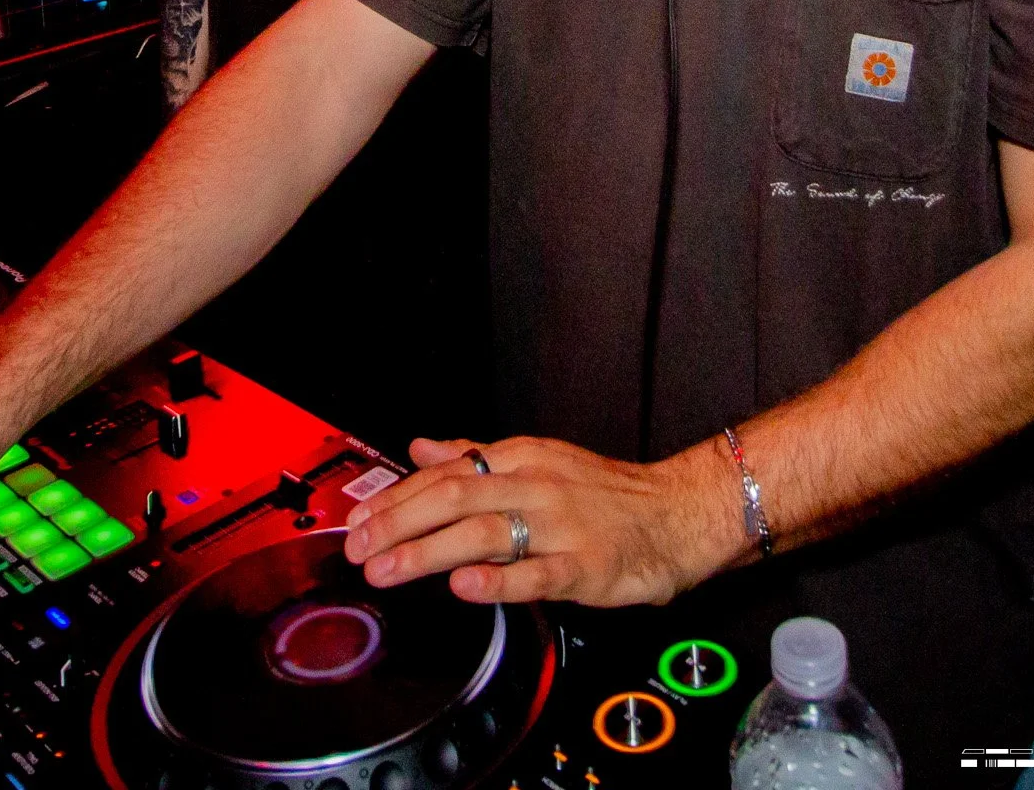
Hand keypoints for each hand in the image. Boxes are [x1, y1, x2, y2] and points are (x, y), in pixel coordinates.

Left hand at [341, 433, 728, 607]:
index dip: (397, 497)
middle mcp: (535, 484)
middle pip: (455, 497)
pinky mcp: (583, 565)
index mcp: (521, 458)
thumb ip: (476, 457)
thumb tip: (422, 447)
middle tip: (358, 548)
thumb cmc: (604, 493)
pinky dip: (497, 580)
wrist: (675, 513)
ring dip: (427, 553)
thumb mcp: (537, 461)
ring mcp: (559, 525)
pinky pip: (535, 573)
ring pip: (484, 533)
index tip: (358, 521)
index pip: (446, 472)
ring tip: (388, 570)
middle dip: (398, 523)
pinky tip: (464, 587)